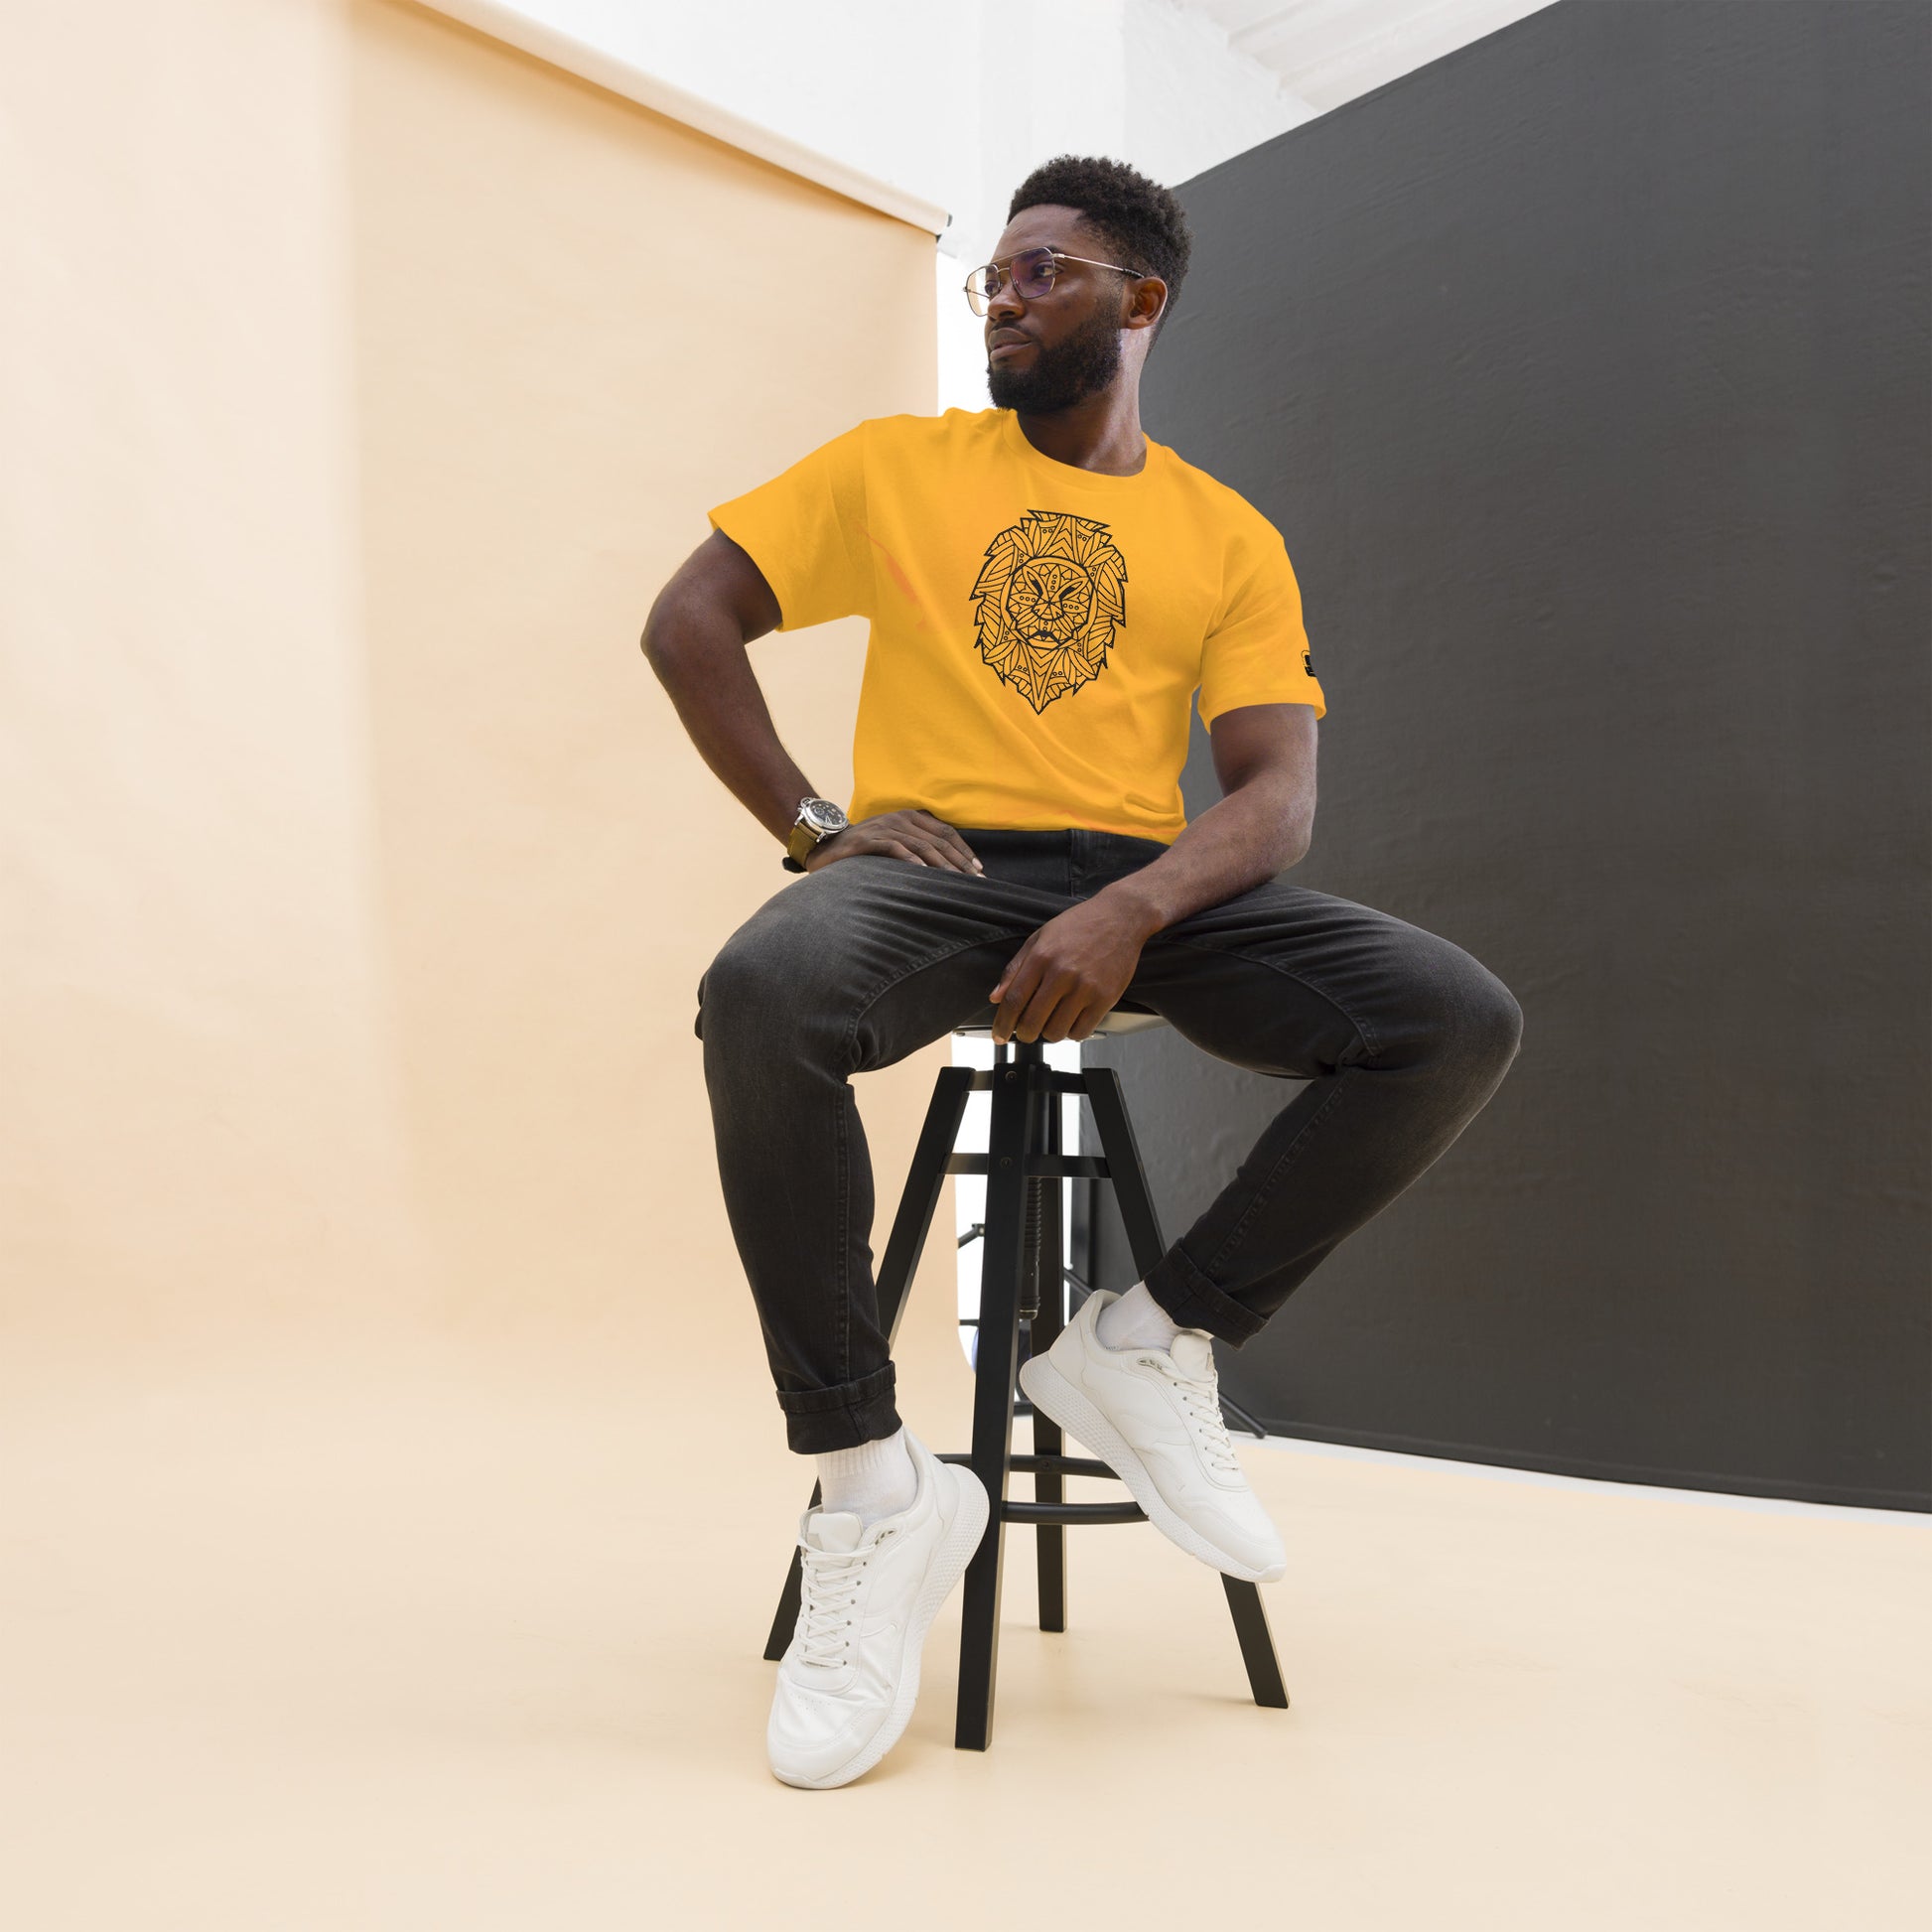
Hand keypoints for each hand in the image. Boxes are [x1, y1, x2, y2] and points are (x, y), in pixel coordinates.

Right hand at [804, 810, 983, 874]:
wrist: (826, 845)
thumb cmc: (865, 849)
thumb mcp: (895, 842)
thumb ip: (917, 846)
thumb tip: (949, 868)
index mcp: (910, 817)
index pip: (945, 832)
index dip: (964, 850)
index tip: (978, 869)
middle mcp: (900, 818)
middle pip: (938, 840)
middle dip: (959, 862)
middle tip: (974, 882)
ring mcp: (885, 828)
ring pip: (921, 845)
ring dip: (942, 865)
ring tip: (956, 882)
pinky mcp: (869, 840)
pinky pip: (895, 848)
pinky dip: (911, 861)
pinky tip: (924, 874)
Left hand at [988, 896, 1151, 1043]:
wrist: (1121, 917)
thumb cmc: (1080, 925)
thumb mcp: (1040, 937)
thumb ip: (1015, 968)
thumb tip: (996, 997)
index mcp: (1042, 957)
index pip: (1014, 1000)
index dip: (1003, 1024)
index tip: (1000, 1035)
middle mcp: (1062, 973)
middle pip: (1032, 1021)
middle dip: (1024, 1034)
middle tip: (1026, 1032)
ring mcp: (1085, 987)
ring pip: (1056, 1031)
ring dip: (1049, 1033)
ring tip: (1051, 1022)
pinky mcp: (1105, 997)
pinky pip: (1082, 1031)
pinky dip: (1072, 1033)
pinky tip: (1071, 1020)